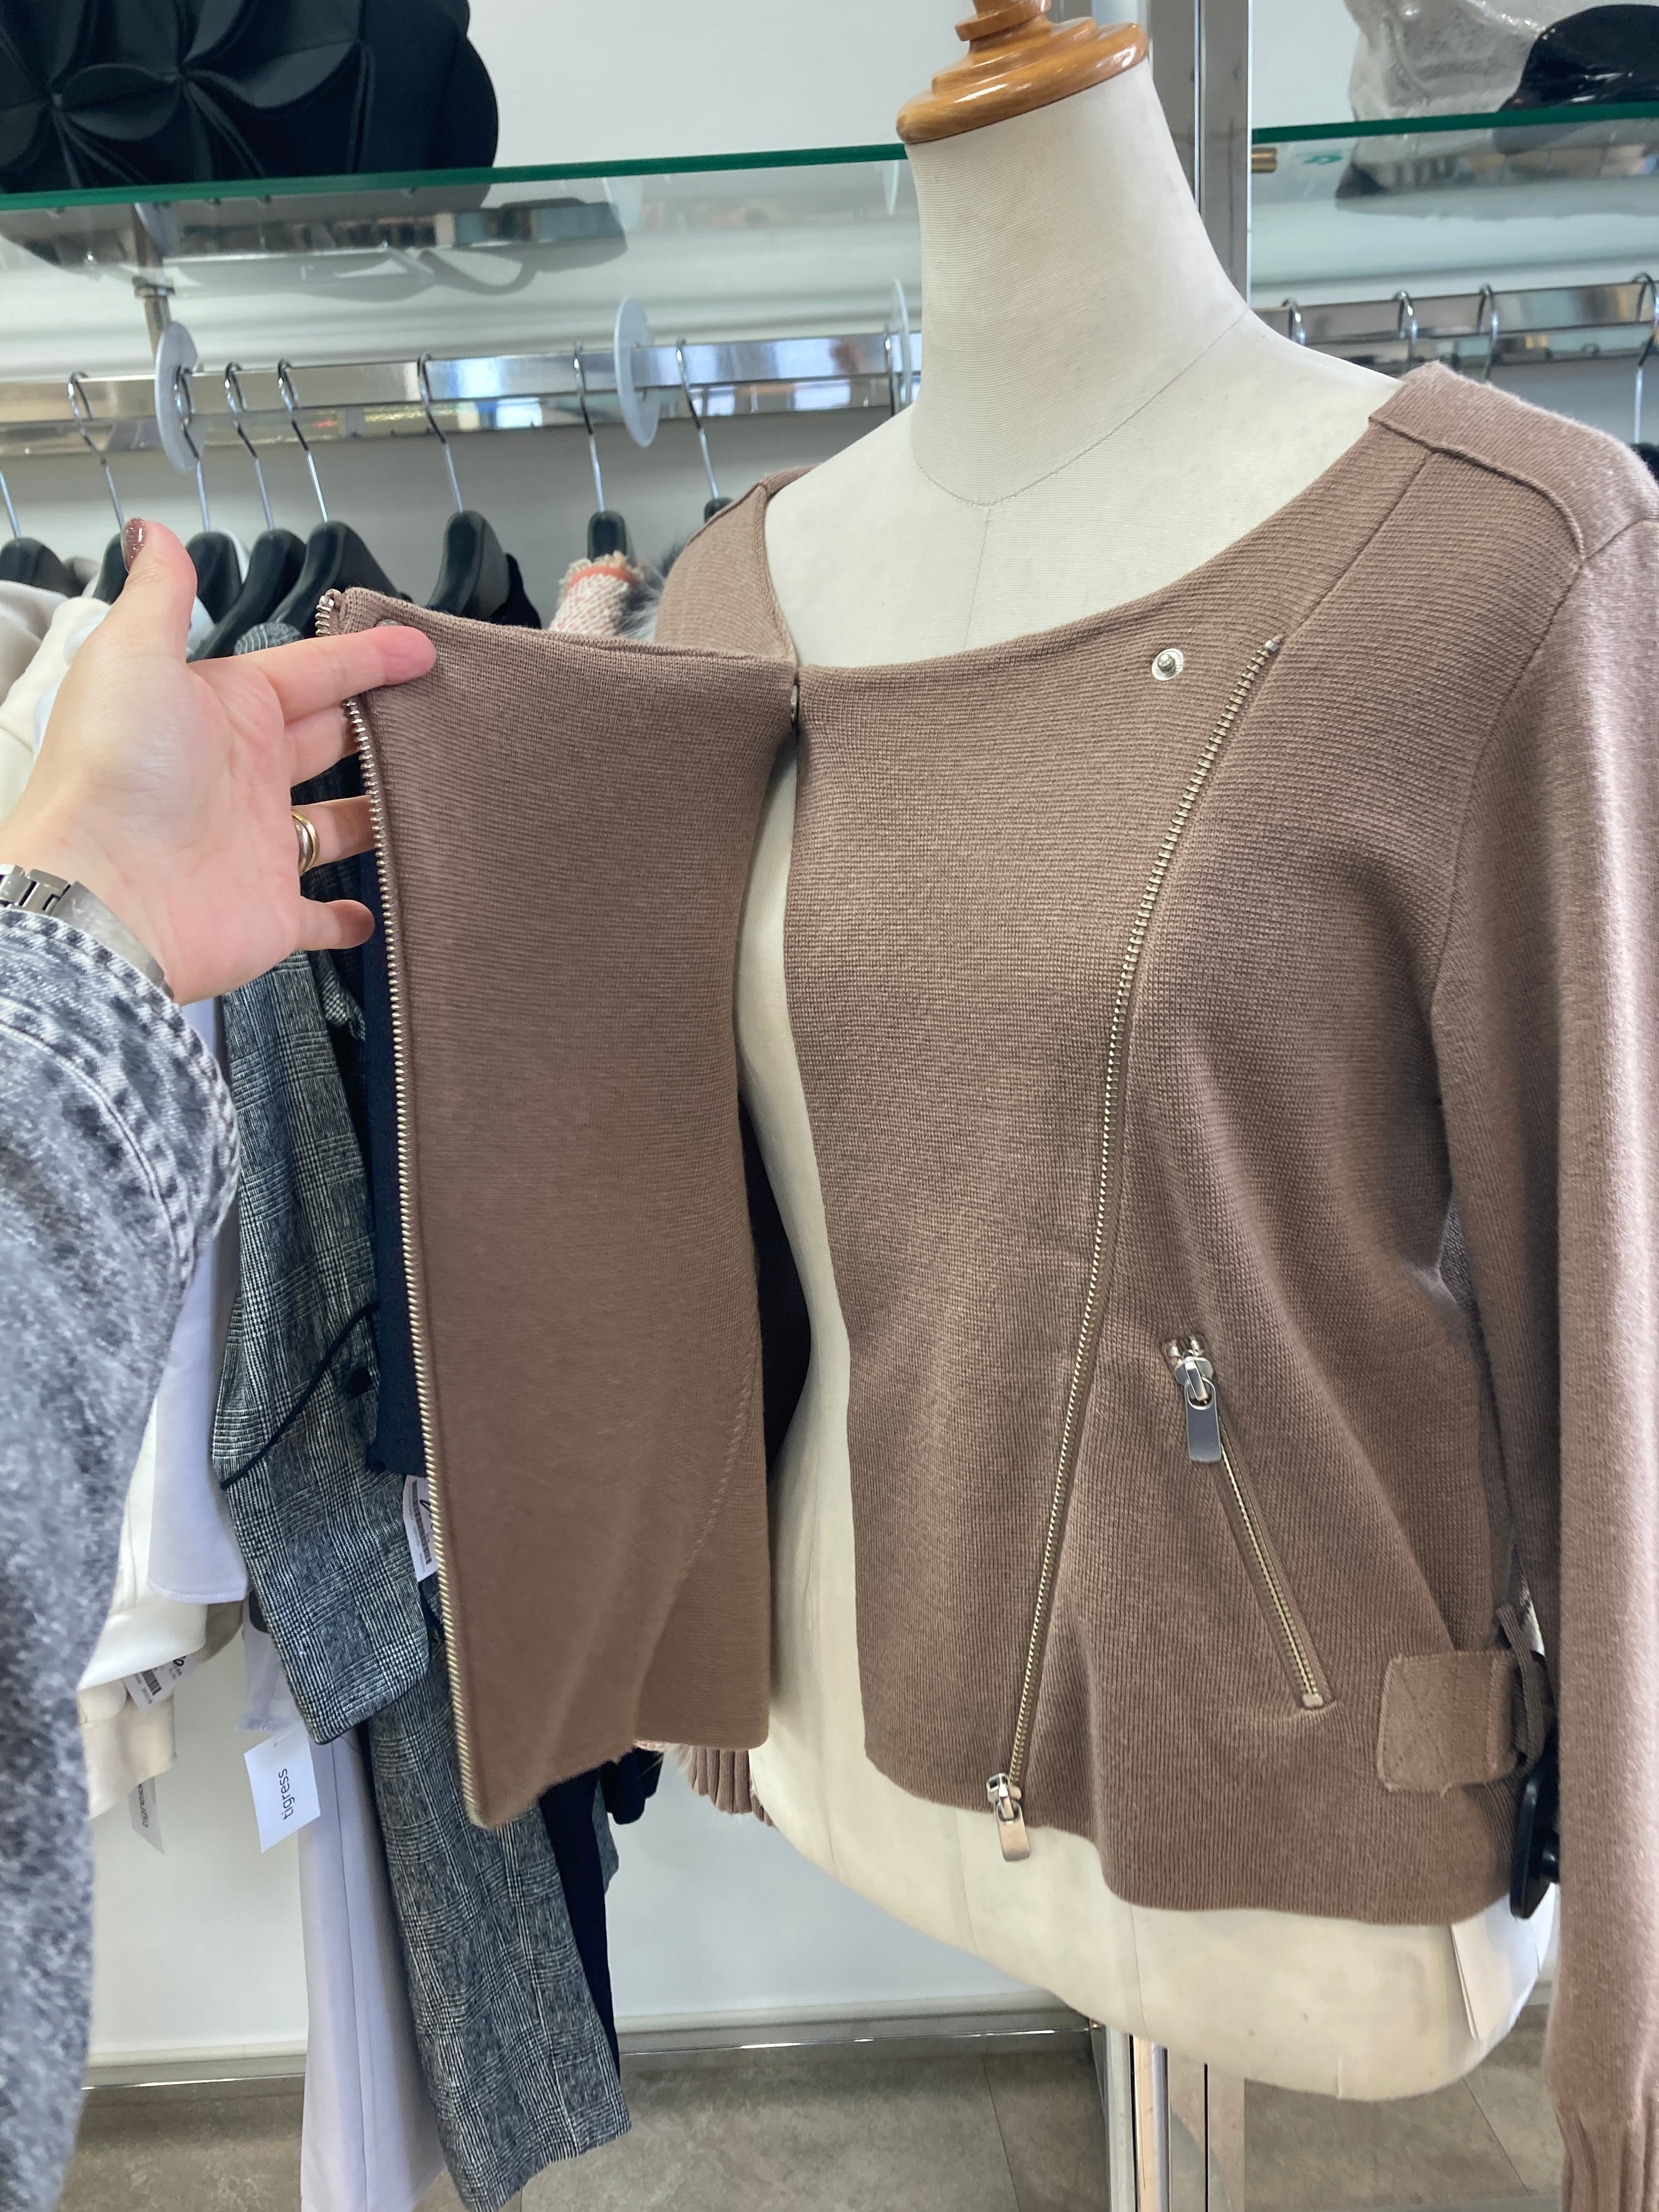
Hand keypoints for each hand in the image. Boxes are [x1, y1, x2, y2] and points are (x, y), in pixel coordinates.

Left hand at [0, 518, 433, 1003]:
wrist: (105, 893)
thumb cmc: (116, 773)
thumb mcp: (133, 656)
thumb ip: (161, 595)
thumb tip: (153, 532)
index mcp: (223, 712)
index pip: (310, 673)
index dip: (365, 657)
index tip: (418, 647)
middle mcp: (244, 776)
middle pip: (329, 741)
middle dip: (379, 726)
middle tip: (438, 714)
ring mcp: (260, 845)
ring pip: (337, 824)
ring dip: (378, 813)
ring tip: (430, 797)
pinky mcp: (272, 912)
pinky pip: (317, 916)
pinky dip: (345, 918)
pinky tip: (372, 911)